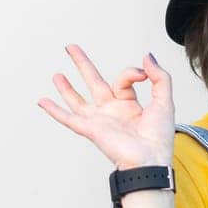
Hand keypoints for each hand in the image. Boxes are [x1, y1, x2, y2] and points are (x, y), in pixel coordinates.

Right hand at [38, 44, 175, 168]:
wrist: (150, 160)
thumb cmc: (159, 138)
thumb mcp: (165, 101)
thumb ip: (159, 77)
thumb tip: (147, 57)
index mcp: (129, 105)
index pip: (123, 79)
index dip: (131, 72)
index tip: (142, 74)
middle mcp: (112, 112)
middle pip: (93, 82)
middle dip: (82, 64)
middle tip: (71, 48)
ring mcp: (99, 120)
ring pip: (78, 100)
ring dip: (66, 88)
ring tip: (57, 75)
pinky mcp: (90, 130)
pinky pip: (68, 118)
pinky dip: (54, 110)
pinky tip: (42, 101)